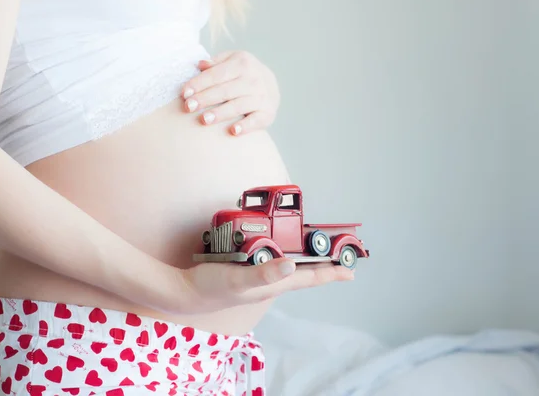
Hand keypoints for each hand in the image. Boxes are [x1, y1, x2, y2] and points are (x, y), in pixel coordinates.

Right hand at [179, 258, 353, 313]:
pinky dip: (286, 252)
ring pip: (292, 266)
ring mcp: (260, 275)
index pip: (310, 278)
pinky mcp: (248, 268)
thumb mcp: (238, 280)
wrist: (187, 292)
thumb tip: (292, 265)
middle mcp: (271, 280)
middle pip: (305, 272)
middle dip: (325, 265)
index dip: (332, 273)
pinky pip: (275, 260)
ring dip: (308, 259)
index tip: (352, 270)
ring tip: (321, 251)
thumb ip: (264, 274)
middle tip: (342, 256)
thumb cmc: (212, 287)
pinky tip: (282, 245)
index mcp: (274, 283)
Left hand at [181, 51, 279, 135]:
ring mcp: (262, 96)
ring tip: (204, 120)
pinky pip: (256, 120)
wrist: (271, 85)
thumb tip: (200, 64)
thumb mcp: (232, 61)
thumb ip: (216, 63)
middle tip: (188, 107)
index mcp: (242, 62)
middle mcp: (254, 78)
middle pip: (225, 90)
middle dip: (205, 99)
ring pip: (238, 105)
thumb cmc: (242, 74)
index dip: (199, 83)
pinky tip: (233, 131)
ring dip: (221, 113)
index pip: (216, 74)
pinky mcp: (268, 113)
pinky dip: (246, 126)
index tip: (184, 94)